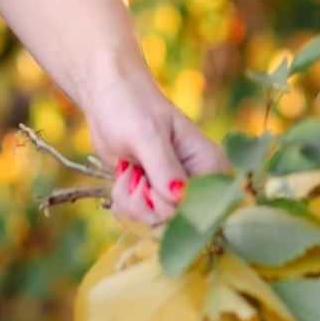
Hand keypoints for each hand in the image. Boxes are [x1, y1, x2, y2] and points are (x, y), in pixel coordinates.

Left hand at [83, 79, 224, 228]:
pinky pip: (141, 217)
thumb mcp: (148, 135)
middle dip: (146, 203)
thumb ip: (164, 168)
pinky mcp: (154, 195)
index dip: (171, 207)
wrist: (108, 98)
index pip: (203, 210)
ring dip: (132, 201)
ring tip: (129, 171)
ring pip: (156, 223)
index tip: (148, 184)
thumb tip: (180, 197)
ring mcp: (175, 192)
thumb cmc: (132, 106)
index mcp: (211, 167)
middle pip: (176, 221)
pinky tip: (124, 178)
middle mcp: (198, 184)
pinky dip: (125, 202)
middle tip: (135, 174)